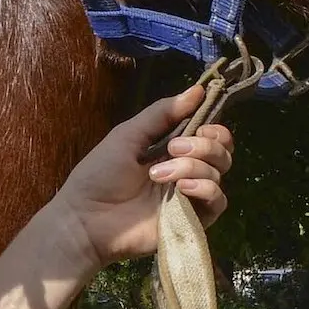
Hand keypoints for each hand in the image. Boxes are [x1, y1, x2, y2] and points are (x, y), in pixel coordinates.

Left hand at [46, 86, 234, 272]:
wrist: (86, 219)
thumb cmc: (99, 176)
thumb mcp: (128, 135)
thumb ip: (162, 113)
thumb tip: (198, 90)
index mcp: (174, 150)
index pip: (212, 135)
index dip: (214, 128)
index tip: (201, 124)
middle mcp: (188, 171)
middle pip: (222, 152)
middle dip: (204, 145)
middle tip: (174, 149)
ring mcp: (191, 196)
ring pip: (218, 173)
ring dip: (193, 167)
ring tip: (159, 175)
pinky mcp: (194, 219)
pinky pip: (219, 201)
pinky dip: (206, 189)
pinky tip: (182, 188)